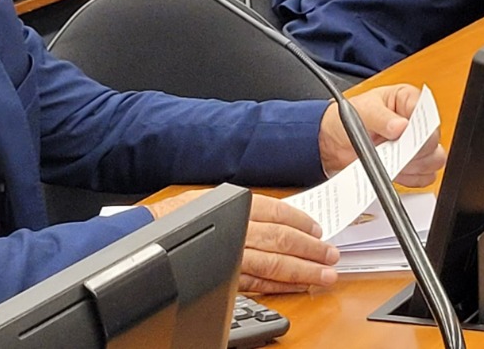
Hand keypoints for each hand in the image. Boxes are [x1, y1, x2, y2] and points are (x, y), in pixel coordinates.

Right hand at [147, 189, 339, 293]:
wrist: (152, 232)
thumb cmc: (185, 213)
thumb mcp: (219, 197)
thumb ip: (251, 207)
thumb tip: (287, 218)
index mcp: (238, 205)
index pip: (279, 212)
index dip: (303, 223)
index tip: (319, 231)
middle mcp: (237, 230)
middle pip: (282, 240)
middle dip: (311, 250)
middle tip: (331, 255)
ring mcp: (232, 256)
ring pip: (274, 265)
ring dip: (303, 271)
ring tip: (324, 275)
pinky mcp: (227, 276)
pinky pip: (259, 284)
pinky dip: (281, 287)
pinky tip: (297, 287)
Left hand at [318, 84, 445, 186]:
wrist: (334, 142)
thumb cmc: (346, 119)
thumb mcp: (360, 112)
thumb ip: (380, 118)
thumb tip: (401, 126)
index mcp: (408, 100)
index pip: (427, 115)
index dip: (420, 129)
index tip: (404, 136)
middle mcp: (416, 122)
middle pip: (434, 141)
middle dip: (414, 150)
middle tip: (393, 151)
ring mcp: (416, 145)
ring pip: (434, 161)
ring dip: (414, 166)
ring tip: (390, 160)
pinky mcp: (413, 165)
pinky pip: (424, 177)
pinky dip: (411, 178)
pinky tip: (393, 171)